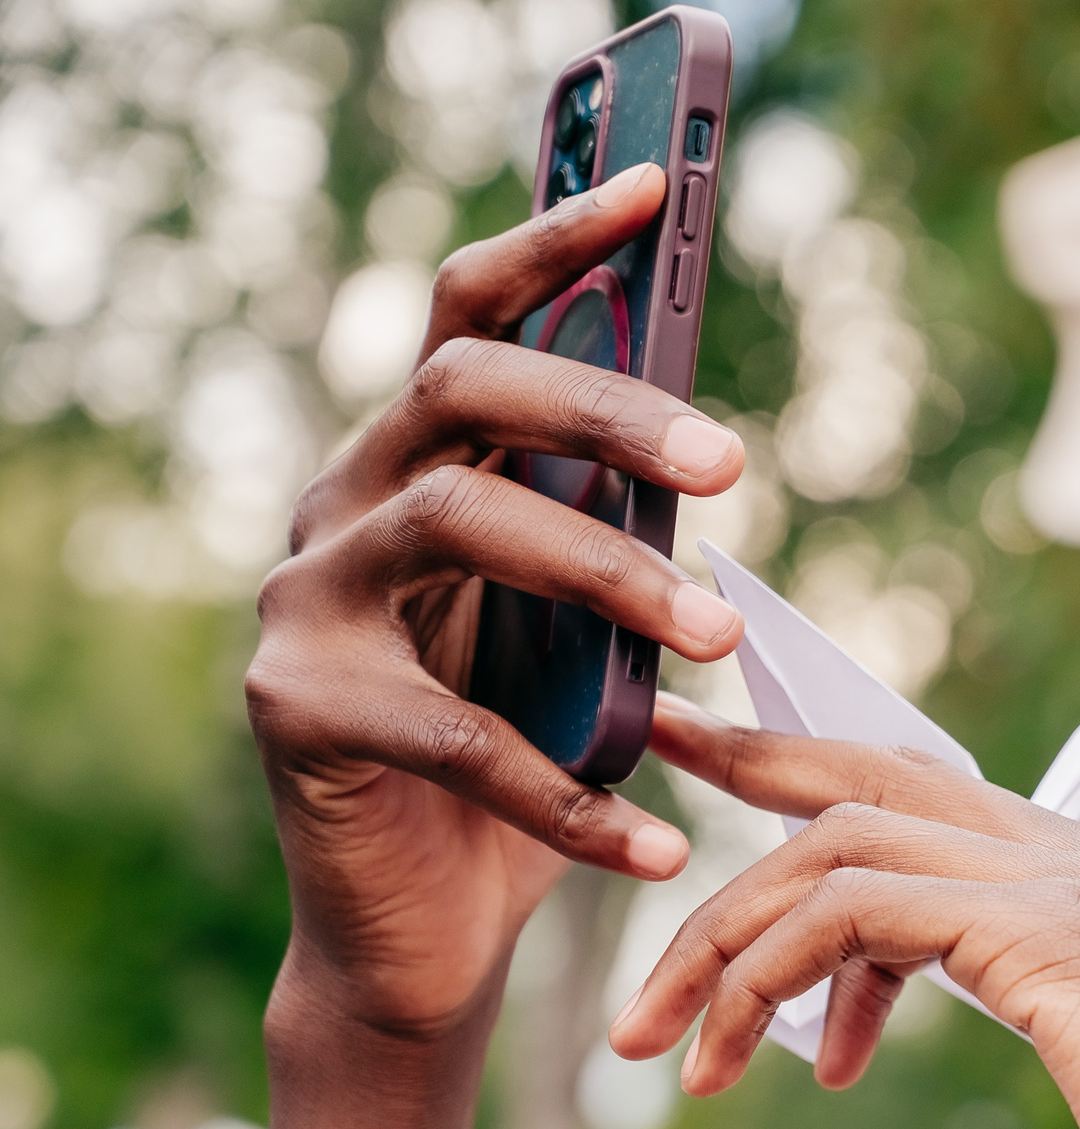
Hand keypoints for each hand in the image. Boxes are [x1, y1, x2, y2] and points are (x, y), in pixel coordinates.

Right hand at [248, 163, 748, 1128]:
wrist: (423, 936)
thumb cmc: (525, 768)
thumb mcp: (583, 644)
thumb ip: (617, 548)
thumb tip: (712, 461)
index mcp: (418, 466)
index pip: (469, 319)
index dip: (553, 244)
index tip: (654, 192)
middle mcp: (344, 506)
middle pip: (462, 391)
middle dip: (605, 409)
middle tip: (732, 462)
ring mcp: (305, 599)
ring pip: (457, 522)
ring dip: (608, 574)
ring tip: (716, 643)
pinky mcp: (298, 709)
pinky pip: (459, 735)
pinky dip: (577, 795)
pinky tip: (659, 846)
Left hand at [620, 700, 1079, 1128]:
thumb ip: (1053, 1002)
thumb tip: (974, 1002)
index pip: (937, 791)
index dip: (817, 771)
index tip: (722, 775)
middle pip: (876, 781)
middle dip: (746, 776)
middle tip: (643, 798)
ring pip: (844, 847)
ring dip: (728, 940)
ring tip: (666, 1047)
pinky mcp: (1058, 937)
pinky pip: (863, 909)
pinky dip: (777, 969)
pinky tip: (755, 1057)